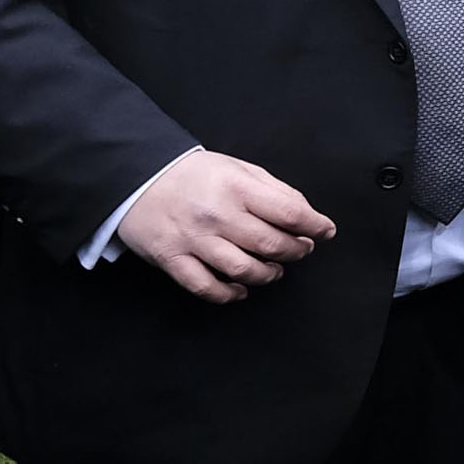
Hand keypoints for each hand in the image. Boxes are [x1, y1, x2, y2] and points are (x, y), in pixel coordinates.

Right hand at [117, 150, 334, 304]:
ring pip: (243, 270)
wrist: (138, 178)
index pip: (289, 212)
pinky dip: (229, 294)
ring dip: (268, 275)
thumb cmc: (195, 175)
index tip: (325, 231)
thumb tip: (307, 214)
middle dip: (296, 251)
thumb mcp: (239, 169)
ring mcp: (193, 239)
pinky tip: (241, 289)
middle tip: (301, 249)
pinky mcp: (172, 259)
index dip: (315, 225)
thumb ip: (274, 189)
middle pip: (271, 245)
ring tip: (275, 269)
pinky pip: (206, 287)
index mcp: (236, 187)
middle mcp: (217, 214)